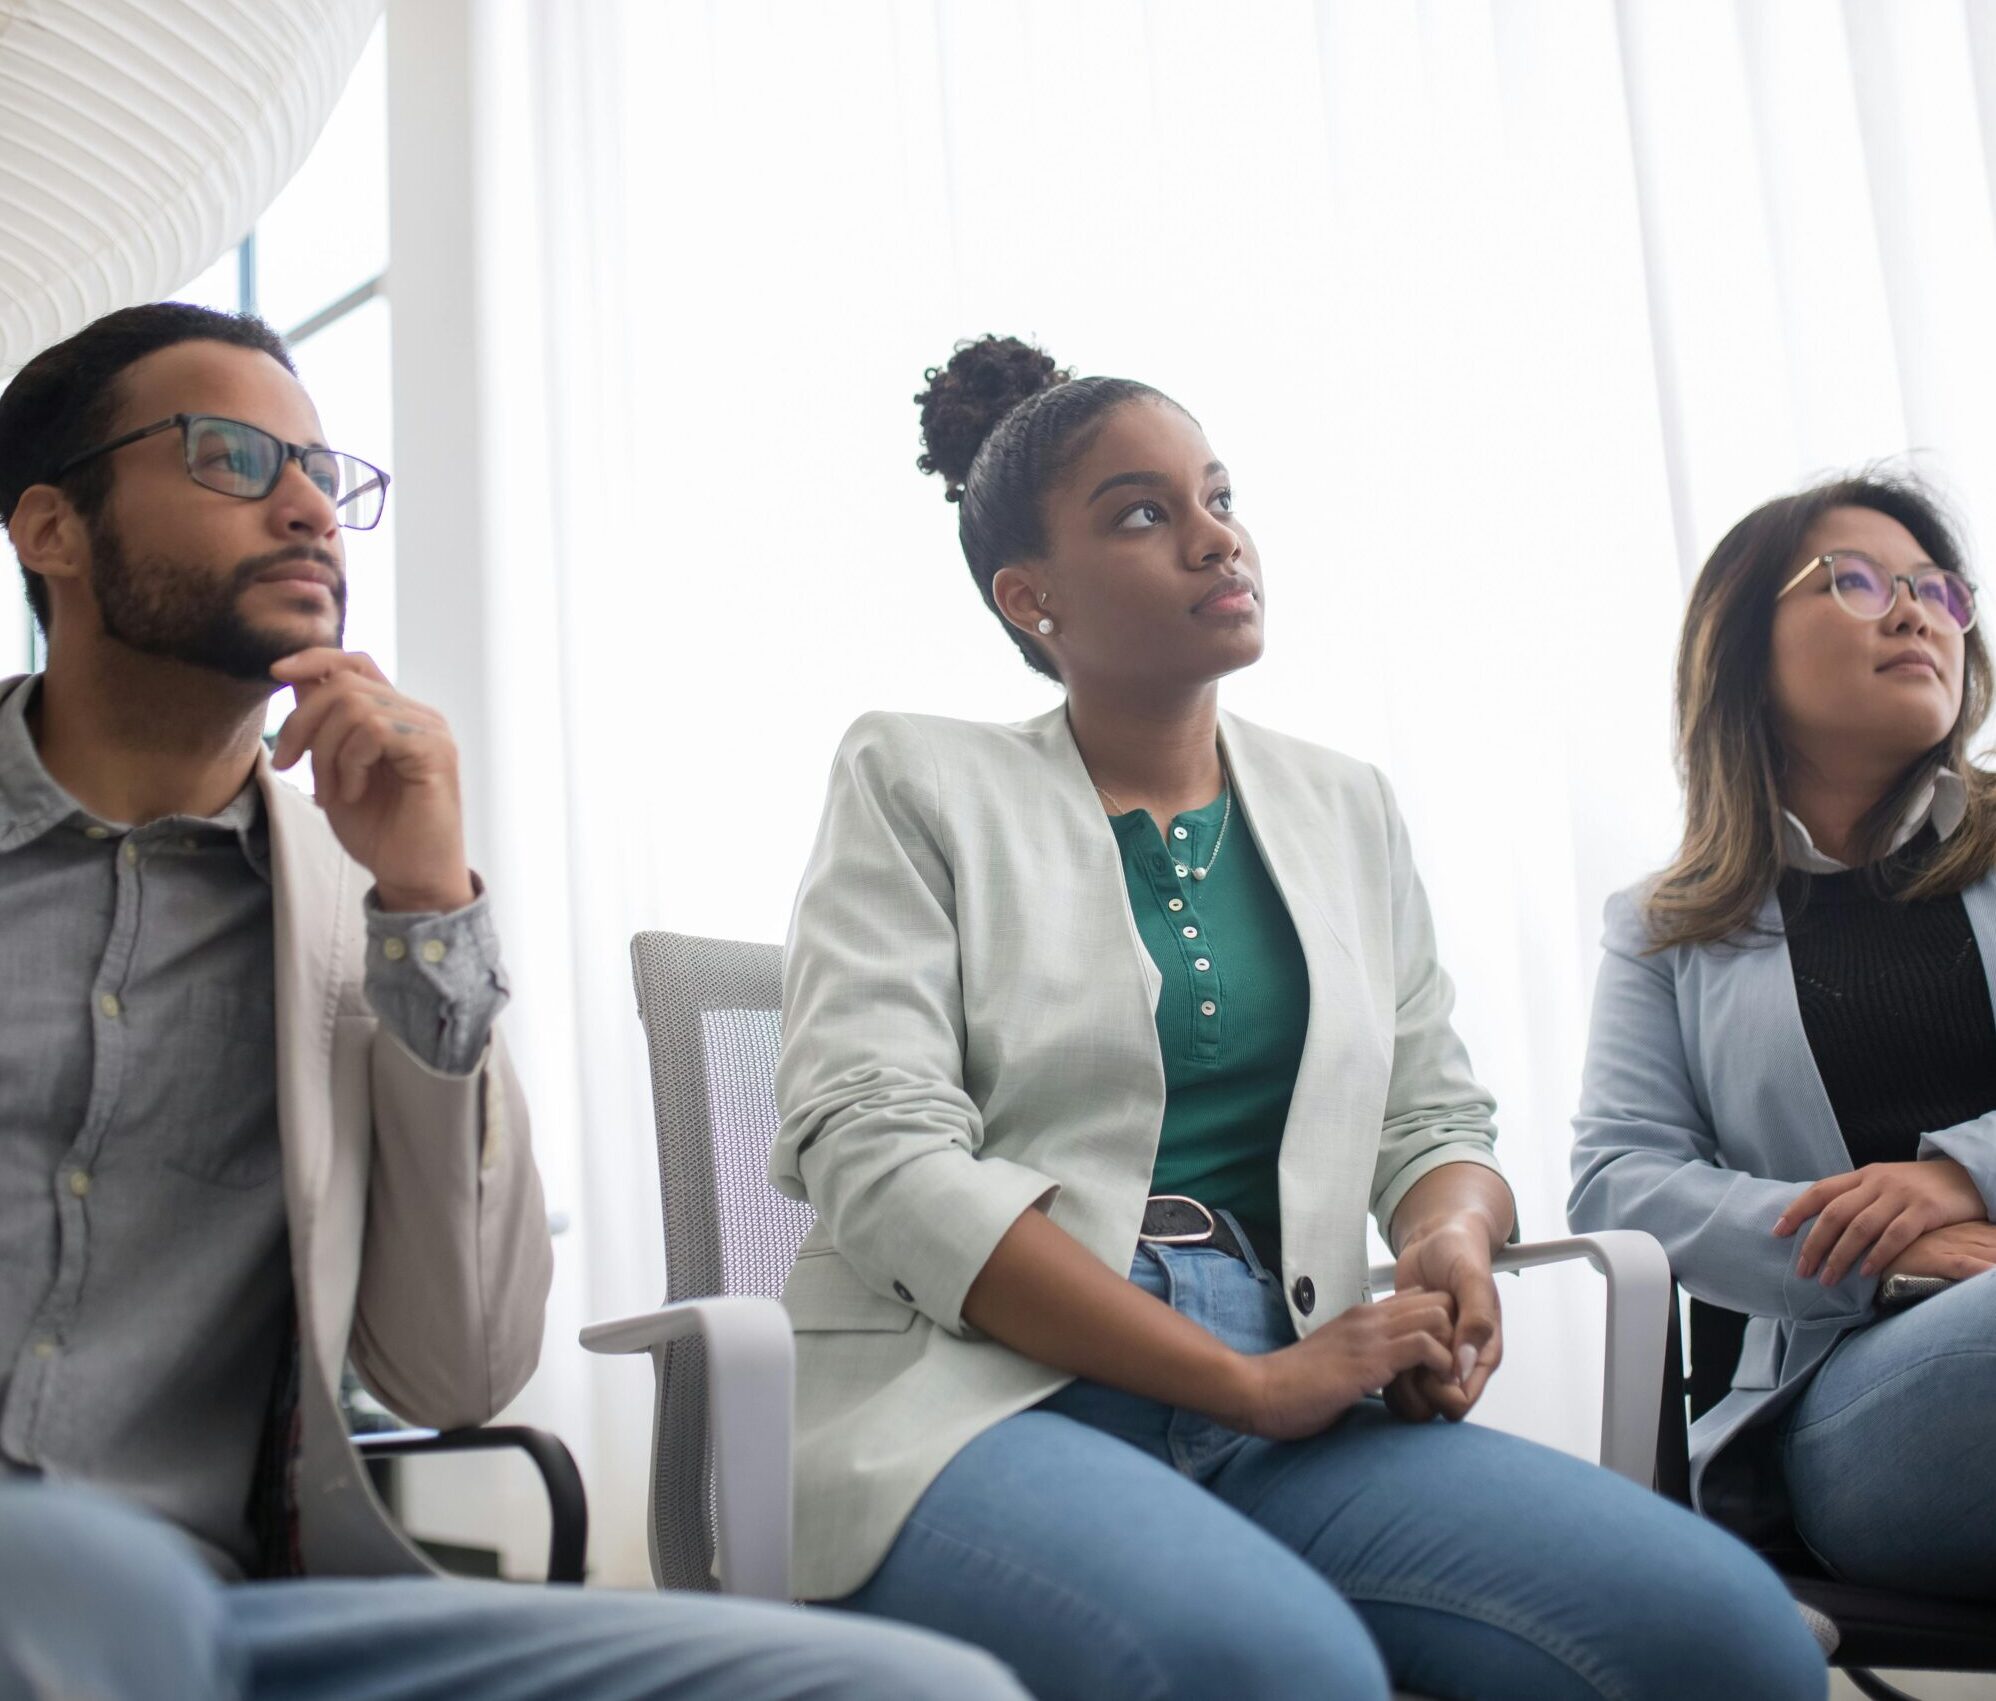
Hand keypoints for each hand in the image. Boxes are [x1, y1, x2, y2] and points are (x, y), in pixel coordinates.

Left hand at [269, 649, 474, 912]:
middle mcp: (417, 715)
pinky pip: (374, 731)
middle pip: (343, 683)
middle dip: (301, 723)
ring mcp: (430, 730)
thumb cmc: (380, 831)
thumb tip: (296, 678)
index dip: (314, 659)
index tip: (275, 673)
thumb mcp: (334, 771)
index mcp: (395, 715)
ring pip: (353, 706)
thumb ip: (323, 727)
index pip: (356, 663)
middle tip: (288, 768)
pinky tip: (352, 793)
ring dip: (324, 753)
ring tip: (328, 793)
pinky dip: (350, 763)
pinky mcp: (436, 751)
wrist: (412, 877)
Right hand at [1234, 1288, 1455, 1440]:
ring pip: (1439, 1315)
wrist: (1258, 1390)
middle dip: (1455, 1332)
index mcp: (1360, 1317)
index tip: (1441, 1356)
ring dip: (1452, 1348)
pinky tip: (1432, 1388)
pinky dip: (1441, 1367)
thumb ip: (1362, 1359)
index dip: (1438, 1324)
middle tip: (1452, 1368)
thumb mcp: (1335, 1363)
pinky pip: (1426, 1346)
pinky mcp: (1370, 1359)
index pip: (1417, 1298)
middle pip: (1437, 1299)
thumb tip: (1385, 1375)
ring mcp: (1370, 1335)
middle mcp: (1368, 1317)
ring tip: (1445, 1379)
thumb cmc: (1291, 1386)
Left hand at [1384, 1215, 1503, 1421]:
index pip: (1461, 1402)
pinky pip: (1396, 1376)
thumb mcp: (1472, 1280)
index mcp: (1483, 1354)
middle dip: (1415, 1388)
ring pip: (1413, 1396)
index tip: (1427, 1364)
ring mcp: (1434, 1357)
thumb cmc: (1460, 1254)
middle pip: (1434, 1406)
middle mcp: (1459, 1362)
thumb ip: (1476, 1320)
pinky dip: (1386, 1365)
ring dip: (1397, 1379)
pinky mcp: (1411, 1347)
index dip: (1439, 1391)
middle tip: (1405, 1357)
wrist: (1436, 1237)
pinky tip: (1383, 1342)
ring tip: (1391, 1348)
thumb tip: (1464, 1365)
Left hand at [1773, 1158, 1985, 1285]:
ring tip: (1827, 1279)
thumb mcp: (1883, 1185)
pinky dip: (1877, 1255)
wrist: (1965, 1175)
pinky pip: (1895, 1235)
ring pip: (1860, 1227)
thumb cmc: (1918, 1188)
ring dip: (1840, 1256)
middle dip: (1814, 1244)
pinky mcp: (1925, 1209)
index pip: (1820, 1191)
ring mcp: (1901, 1195)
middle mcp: (1877, 1182)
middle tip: (1802, 1271)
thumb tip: (1821, 1227)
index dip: (1795, 1211)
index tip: (1777, 1233)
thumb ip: (1857, 1199)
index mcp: (1862, 1176)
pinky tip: (1864, 1273)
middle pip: (1835, 1214)